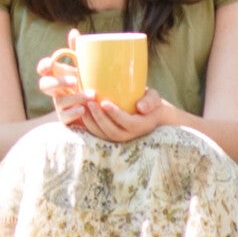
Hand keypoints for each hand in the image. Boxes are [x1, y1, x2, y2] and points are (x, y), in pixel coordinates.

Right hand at [37, 48, 98, 130]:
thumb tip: (74, 31)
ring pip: (59, 101)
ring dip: (75, 97)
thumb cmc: (89, 81)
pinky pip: (64, 117)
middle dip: (58, 82)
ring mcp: (59, 105)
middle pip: (44, 85)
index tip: (51, 64)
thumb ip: (78, 49)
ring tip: (92, 95)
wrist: (99, 106)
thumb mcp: (85, 65)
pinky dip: (73, 113)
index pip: (43, 69)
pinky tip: (84, 109)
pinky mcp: (66, 118)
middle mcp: (55, 90)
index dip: (43, 66)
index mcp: (57, 75)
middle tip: (75, 80)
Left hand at [37, 49, 167, 142]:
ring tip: (84, 106)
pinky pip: (98, 134)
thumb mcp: (154, 99)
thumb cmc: (150, 102)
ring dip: (92, 122)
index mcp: (141, 126)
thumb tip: (140, 107)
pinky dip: (89, 124)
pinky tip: (83, 111)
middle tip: (90, 102)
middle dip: (100, 118)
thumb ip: (150, 101)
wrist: (148, 114)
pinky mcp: (110, 136)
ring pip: (103, 135)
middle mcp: (130, 135)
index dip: (116, 114)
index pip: (128, 123)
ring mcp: (119, 137)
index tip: (104, 102)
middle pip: (112, 132)